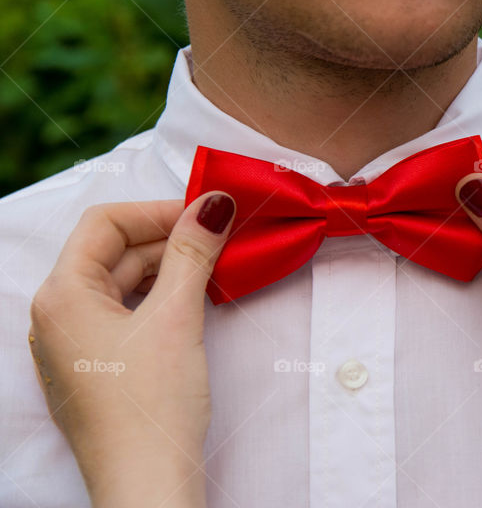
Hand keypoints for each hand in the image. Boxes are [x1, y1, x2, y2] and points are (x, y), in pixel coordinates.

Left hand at [28, 193, 234, 507]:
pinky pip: (126, 313)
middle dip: (169, 239)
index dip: (158, 210)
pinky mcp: (98, 367)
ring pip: (123, 283)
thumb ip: (192, 253)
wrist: (147, 483)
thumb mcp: (176, 317)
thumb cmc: (152, 403)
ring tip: (216, 267)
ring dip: (169, 268)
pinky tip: (196, 301)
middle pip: (114, 252)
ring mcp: (76, 344)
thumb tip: (213, 203)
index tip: (207, 213)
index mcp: (62, 295)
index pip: (105, 223)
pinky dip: (161, 298)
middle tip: (223, 237)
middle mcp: (58, 315)